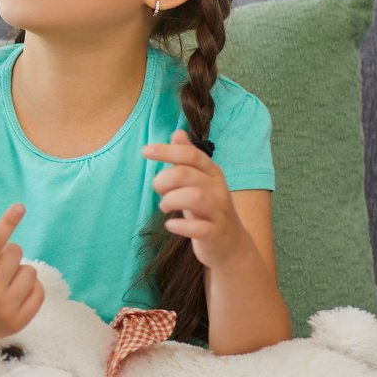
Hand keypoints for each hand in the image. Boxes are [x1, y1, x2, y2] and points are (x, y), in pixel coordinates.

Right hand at [0, 195, 43, 348]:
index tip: (19, 207)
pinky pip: (39, 291)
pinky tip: (14, 291)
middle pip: (14, 253)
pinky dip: (30, 286)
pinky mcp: (18, 323)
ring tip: (2, 280)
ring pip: (29, 270)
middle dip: (7, 252)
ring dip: (19, 270)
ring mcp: (4, 311)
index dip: (6, 223)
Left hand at [142, 129, 249, 268]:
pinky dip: (180, 225)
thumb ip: (187, 159)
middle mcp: (218, 189)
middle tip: (159, 191)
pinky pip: (199, 227)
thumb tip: (177, 132)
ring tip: (165, 206)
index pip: (191, 155)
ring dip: (170, 200)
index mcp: (213, 173)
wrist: (230, 244)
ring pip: (194, 197)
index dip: (167, 151)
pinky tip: (170, 225)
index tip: (145, 151)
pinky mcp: (215, 233)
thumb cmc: (208, 208)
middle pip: (186, 174)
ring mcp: (219, 211)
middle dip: (163, 180)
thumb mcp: (199, 181)